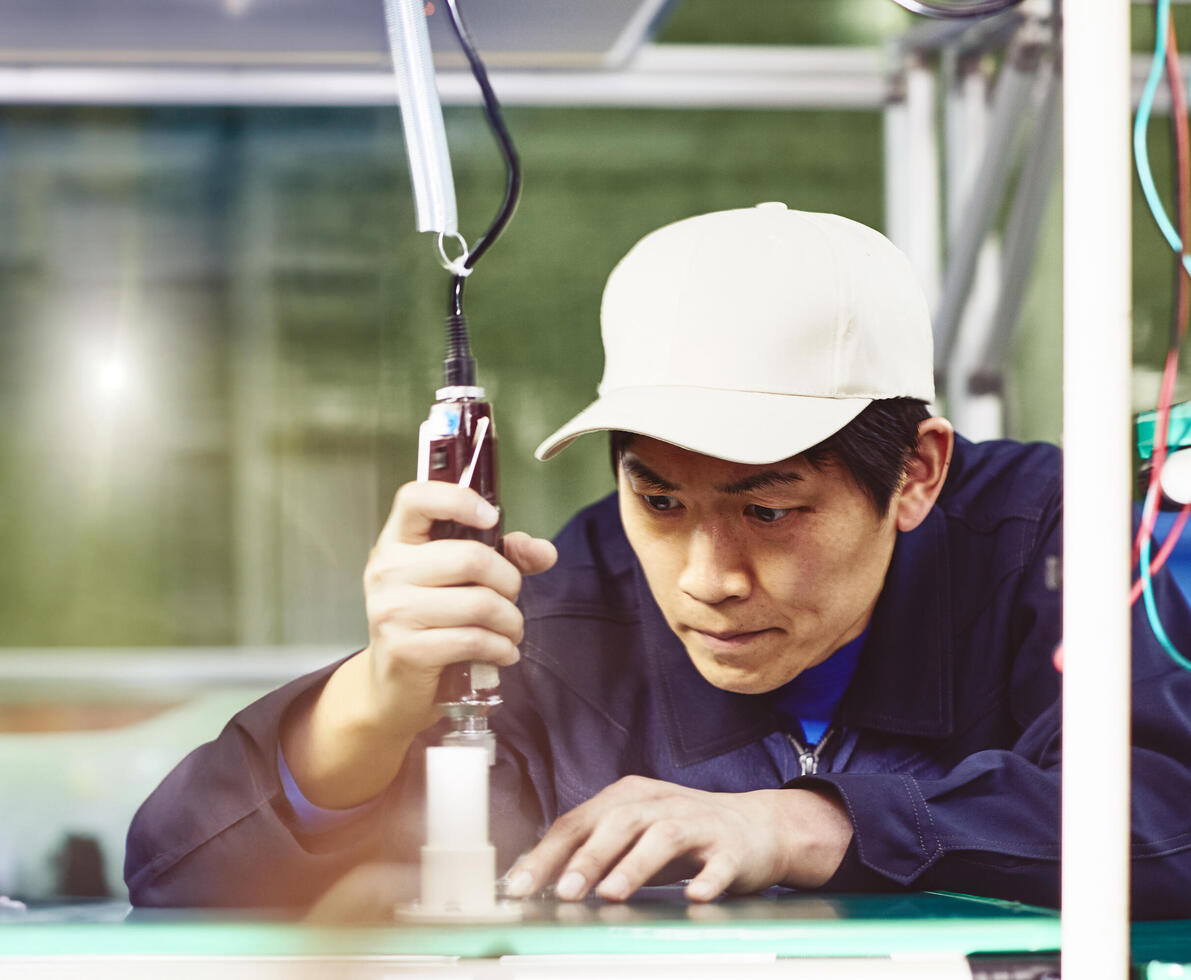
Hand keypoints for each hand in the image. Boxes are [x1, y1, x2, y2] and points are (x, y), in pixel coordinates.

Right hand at [280, 480, 554, 808]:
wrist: (392, 686)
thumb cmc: (428, 623)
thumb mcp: (458, 581)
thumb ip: (502, 557)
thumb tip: (544, 552)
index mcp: (397, 542)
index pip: (416, 498)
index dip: (458, 499)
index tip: (491, 518)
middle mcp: (387, 570)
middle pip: (470, 557)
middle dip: (508, 581)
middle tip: (510, 599)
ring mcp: (392, 610)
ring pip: (479, 602)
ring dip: (511, 620)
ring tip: (510, 630)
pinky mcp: (406, 648)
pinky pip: (474, 639)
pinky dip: (501, 648)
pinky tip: (503, 652)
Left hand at [504, 776, 852, 902]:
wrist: (756, 827)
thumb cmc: (683, 835)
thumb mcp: (633, 835)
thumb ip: (593, 851)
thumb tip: (539, 880)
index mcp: (627, 798)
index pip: (578, 821)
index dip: (547, 853)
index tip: (520, 886)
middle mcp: (659, 804)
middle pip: (618, 823)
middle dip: (587, 858)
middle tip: (564, 892)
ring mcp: (697, 823)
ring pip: (663, 837)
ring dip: (635, 866)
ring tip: (612, 894)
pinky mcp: (731, 847)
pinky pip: (719, 863)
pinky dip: (707, 878)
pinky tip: (696, 895)